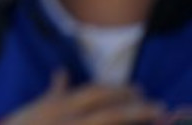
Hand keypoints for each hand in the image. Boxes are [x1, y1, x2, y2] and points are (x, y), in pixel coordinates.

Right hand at [2, 71, 164, 124]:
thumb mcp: (35, 107)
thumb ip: (53, 91)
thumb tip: (62, 72)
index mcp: (59, 104)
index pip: (96, 92)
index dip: (120, 90)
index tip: (138, 91)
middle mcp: (69, 119)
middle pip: (110, 110)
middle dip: (136, 107)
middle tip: (157, 106)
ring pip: (109, 123)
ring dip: (132, 119)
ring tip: (156, 119)